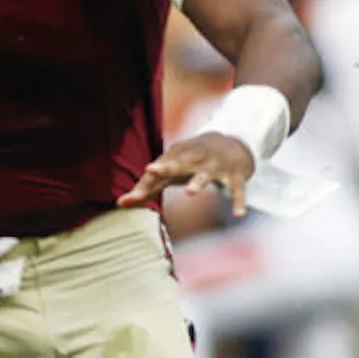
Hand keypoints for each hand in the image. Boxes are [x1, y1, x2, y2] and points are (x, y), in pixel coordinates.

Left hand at [117, 132, 254, 216]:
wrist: (234, 142)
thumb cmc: (193, 160)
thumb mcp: (172, 169)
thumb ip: (149, 186)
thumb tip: (120, 203)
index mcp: (178, 156)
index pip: (158, 170)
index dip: (144, 183)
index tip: (129, 198)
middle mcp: (196, 159)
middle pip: (179, 162)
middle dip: (166, 166)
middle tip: (151, 170)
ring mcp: (216, 166)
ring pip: (206, 175)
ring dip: (198, 182)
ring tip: (189, 193)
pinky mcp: (235, 176)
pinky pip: (237, 191)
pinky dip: (238, 201)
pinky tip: (237, 215)